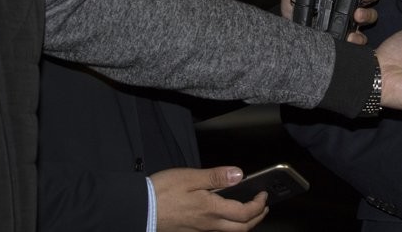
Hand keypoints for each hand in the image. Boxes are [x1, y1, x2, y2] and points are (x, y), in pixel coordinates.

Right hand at [150, 166, 267, 231]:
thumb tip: (239, 175)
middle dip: (256, 219)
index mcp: (211, 210)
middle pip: (241, 229)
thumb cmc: (162, 192)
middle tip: (262, 207)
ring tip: (248, 213)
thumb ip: (216, 177)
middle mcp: (208, 226)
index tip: (263, 195)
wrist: (138, 210)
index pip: (245, 214)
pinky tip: (224, 218)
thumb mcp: (190, 177)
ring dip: (243, 225)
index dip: (258, 205)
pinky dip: (227, 228)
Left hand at [279, 0, 380, 44]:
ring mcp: (351, 19)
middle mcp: (351, 0)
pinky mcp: (347, 36)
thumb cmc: (295, 4)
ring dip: (367, 14)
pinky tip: (351, 36)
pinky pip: (360, 38)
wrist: (290, 29)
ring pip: (370, 14)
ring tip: (357, 15)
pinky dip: (358, 38)